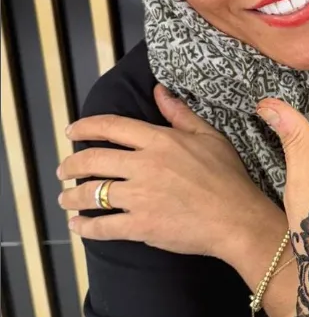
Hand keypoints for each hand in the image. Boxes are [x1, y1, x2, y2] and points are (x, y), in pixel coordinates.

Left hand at [58, 85, 284, 261]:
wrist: (236, 218)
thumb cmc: (228, 176)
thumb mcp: (210, 136)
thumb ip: (180, 114)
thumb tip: (159, 90)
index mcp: (160, 141)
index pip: (112, 127)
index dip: (86, 127)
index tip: (72, 131)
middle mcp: (144, 166)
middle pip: (94, 159)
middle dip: (71, 165)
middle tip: (63, 170)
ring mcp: (140, 197)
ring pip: (92, 194)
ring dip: (71, 197)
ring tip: (65, 199)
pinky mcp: (140, 226)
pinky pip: (102, 226)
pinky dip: (84, 227)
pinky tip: (78, 225)